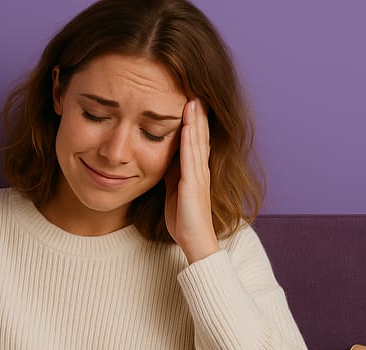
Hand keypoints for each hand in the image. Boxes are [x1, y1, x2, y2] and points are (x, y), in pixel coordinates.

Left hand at [164, 99, 218, 263]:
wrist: (195, 241)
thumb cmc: (184, 221)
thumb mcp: (174, 192)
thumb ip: (172, 175)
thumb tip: (164, 160)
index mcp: (195, 172)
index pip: (196, 141)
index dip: (194, 122)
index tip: (191, 102)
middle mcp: (200, 170)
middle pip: (200, 136)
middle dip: (198, 114)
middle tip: (196, 92)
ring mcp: (198, 176)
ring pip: (197, 142)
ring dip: (195, 120)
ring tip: (194, 99)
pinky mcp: (193, 184)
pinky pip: (191, 157)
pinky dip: (190, 139)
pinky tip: (188, 125)